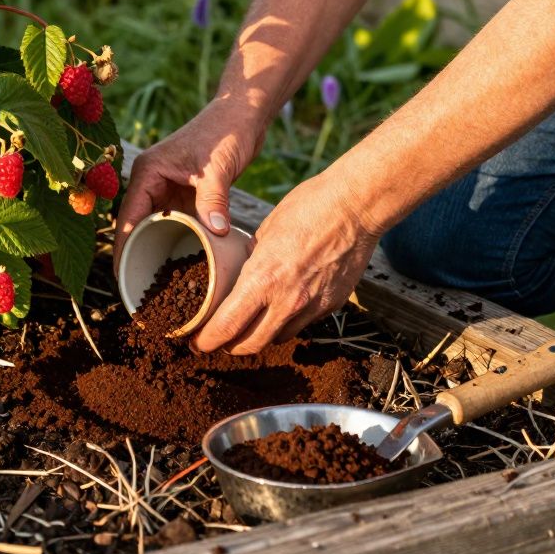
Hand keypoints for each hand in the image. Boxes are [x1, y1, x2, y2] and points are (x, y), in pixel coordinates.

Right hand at [113, 102, 263, 269]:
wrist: (243, 112)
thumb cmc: (226, 131)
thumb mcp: (218, 169)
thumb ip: (213, 202)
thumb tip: (216, 235)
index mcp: (148, 172)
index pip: (128, 217)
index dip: (123, 247)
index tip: (122, 276)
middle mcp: (151, 180)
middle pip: (137, 224)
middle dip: (136, 253)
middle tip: (139, 288)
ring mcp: (167, 186)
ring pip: (156, 224)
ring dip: (156, 248)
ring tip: (157, 283)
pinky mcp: (184, 192)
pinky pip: (175, 221)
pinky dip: (177, 238)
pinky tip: (182, 262)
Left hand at [193, 174, 379, 353]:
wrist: (356, 206)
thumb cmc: (309, 207)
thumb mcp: (266, 230)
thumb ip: (253, 260)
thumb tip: (242, 272)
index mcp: (263, 279)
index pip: (227, 326)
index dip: (208, 340)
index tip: (198, 342)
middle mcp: (287, 300)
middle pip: (250, 345)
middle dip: (230, 347)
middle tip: (219, 340)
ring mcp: (312, 306)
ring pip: (277, 338)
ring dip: (260, 336)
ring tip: (249, 325)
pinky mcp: (332, 305)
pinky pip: (303, 323)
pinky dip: (288, 321)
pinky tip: (283, 307)